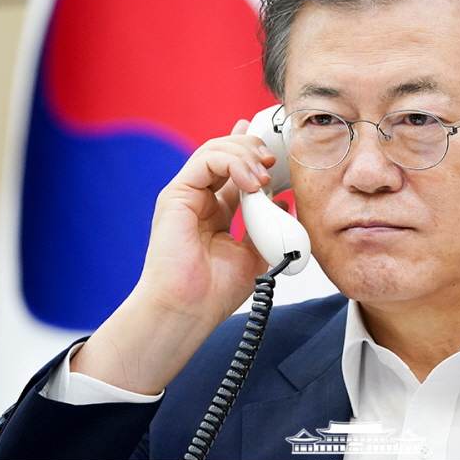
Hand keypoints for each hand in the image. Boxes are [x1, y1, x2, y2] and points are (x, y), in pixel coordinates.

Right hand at [70, 120, 276, 393]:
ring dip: (246, 155)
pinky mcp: (176, 194)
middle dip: (254, 148)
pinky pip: (206, 161)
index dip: (254, 151)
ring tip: (264, 175)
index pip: (235, 168)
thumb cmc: (213, 292)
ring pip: (216, 150)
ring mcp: (187, 194)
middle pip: (226, 152)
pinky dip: (233, 164)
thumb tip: (283, 201)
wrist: (189, 311)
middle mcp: (200, 198)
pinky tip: (251, 183)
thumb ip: (268, 226)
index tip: (277, 147)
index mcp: (217, 210)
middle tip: (274, 161)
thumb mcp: (255, 254)